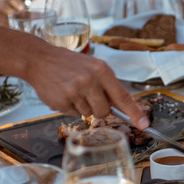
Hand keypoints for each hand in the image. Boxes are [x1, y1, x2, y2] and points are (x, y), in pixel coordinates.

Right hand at [25, 39, 149, 125]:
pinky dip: (69, 107)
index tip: (145, 124)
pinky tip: (62, 93)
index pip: (123, 97)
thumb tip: (125, 108)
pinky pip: (72, 114)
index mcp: (102, 70)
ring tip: (72, 90)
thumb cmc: (69, 64)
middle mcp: (90, 80)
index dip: (135, 113)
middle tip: (87, 95)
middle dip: (98, 109)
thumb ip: (108, 86)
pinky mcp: (61, 101)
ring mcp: (74, 91)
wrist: (39, 59)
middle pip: (104, 111)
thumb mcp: (93, 67)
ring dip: (82, 106)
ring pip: (88, 114)